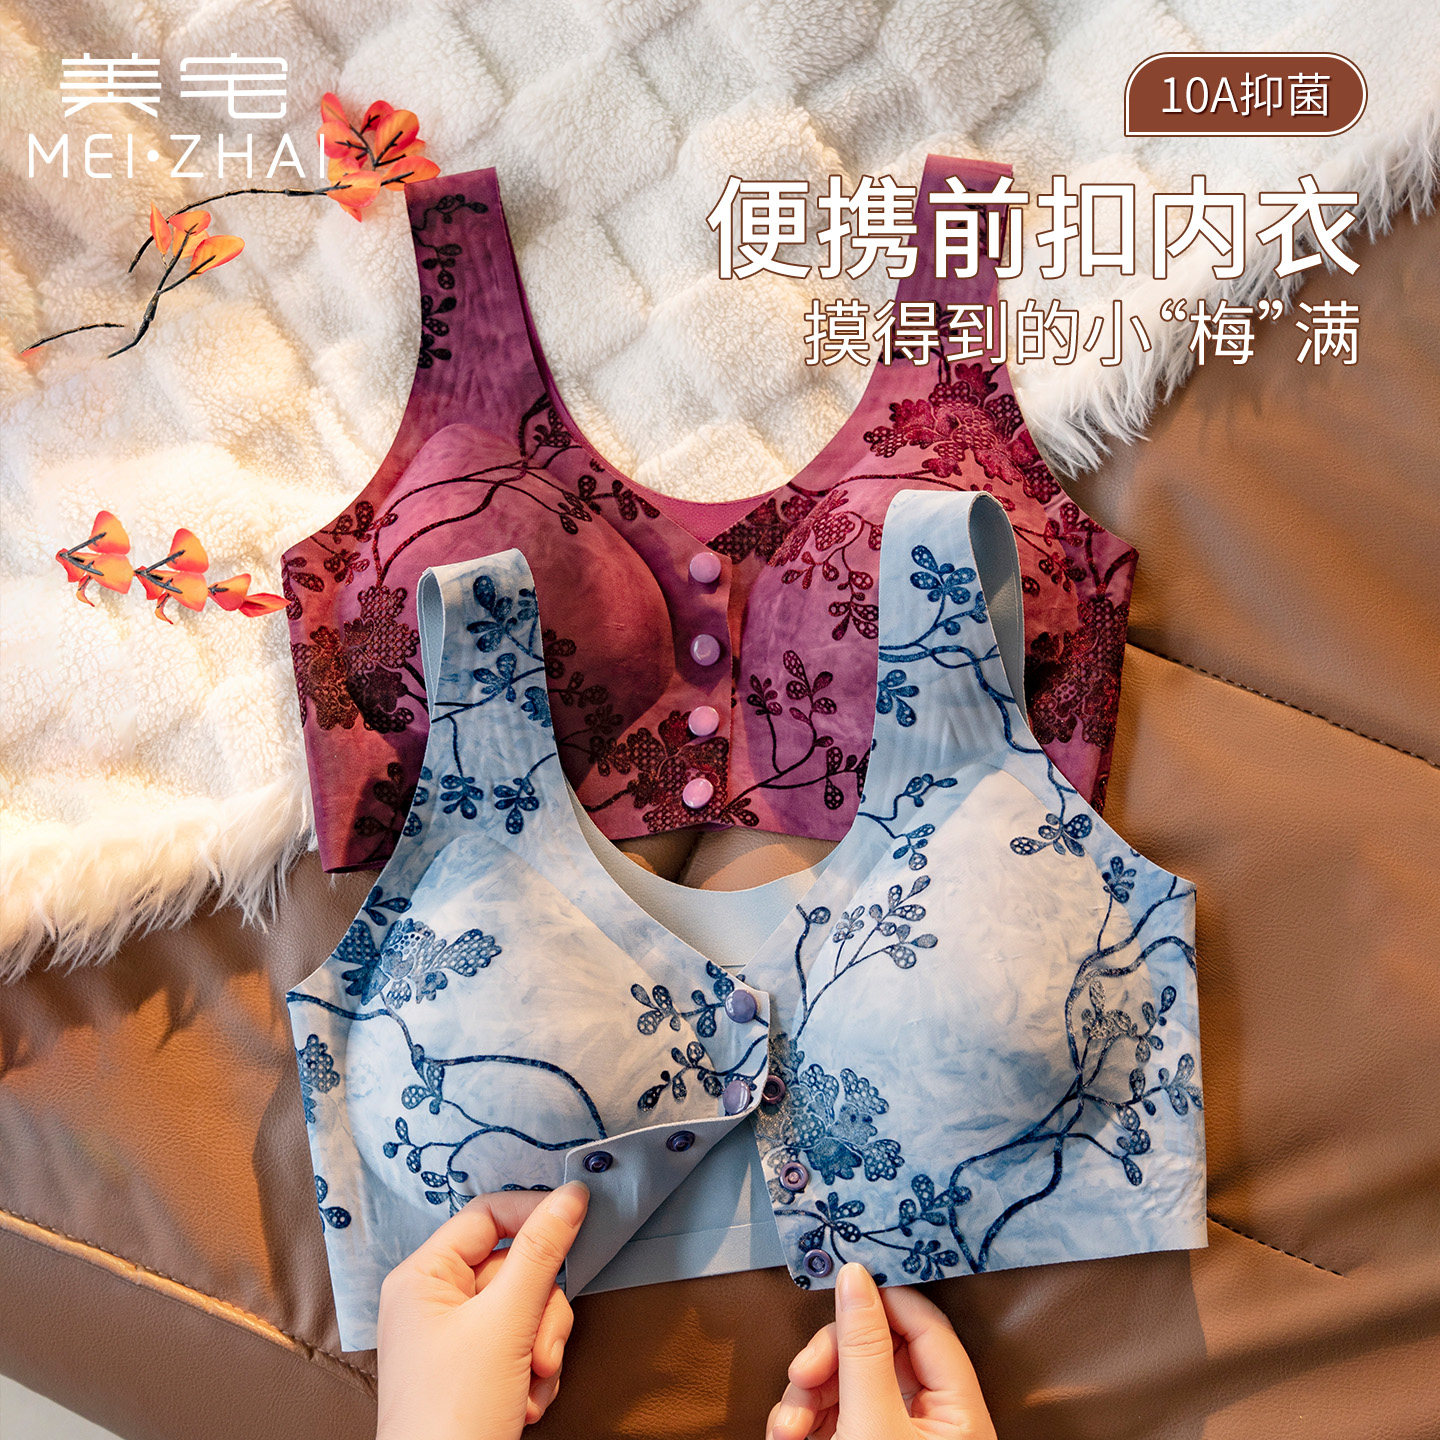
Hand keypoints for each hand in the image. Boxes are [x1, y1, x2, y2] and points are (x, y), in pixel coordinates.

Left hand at [376, 1182, 589, 1439]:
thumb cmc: (454, 1413)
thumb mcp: (506, 1322)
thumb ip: (542, 1253)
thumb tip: (572, 1195)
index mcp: (424, 1277)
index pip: (488, 1215)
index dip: (533, 1215)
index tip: (579, 1221)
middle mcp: (436, 1301)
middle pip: (516, 1268)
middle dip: (541, 1312)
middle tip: (537, 1349)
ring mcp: (458, 1338)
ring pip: (528, 1309)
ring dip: (542, 1348)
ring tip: (530, 1383)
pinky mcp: (478, 1370)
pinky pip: (525, 1345)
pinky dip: (535, 1374)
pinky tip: (524, 1403)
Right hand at [766, 1262, 995, 1439]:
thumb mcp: (869, 1420)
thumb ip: (863, 1349)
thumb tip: (856, 1276)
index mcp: (960, 1413)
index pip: (927, 1328)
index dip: (884, 1302)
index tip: (844, 1288)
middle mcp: (934, 1421)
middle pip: (879, 1351)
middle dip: (829, 1361)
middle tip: (802, 1374)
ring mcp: (896, 1434)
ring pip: (849, 1380)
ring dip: (807, 1394)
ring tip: (787, 1426)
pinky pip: (835, 1411)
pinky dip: (805, 1417)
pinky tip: (788, 1433)